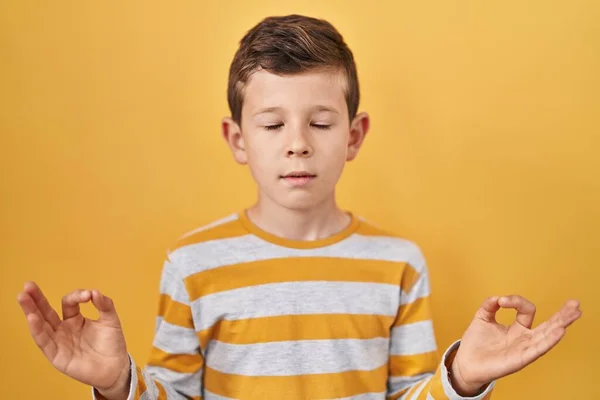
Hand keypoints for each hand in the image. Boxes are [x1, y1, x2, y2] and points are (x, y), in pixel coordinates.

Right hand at [17, 281, 130, 397]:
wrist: (116, 367)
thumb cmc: (112, 344)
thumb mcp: (110, 320)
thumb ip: (104, 304)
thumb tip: (94, 291)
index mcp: (75, 319)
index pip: (68, 302)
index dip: (76, 296)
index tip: (88, 295)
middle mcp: (63, 329)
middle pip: (46, 312)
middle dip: (36, 299)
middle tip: (27, 285)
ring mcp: (59, 342)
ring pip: (41, 325)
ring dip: (31, 311)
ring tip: (23, 297)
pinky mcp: (56, 355)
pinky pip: (44, 341)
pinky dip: (37, 329)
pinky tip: (32, 317)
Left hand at [449, 295, 581, 395]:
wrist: (465, 362)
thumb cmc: (476, 343)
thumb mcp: (482, 318)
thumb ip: (489, 305)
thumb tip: (497, 298)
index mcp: (517, 328)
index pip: (527, 310)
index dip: (516, 301)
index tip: (501, 301)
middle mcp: (524, 338)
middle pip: (549, 325)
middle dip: (562, 314)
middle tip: (575, 304)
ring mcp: (524, 348)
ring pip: (547, 335)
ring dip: (561, 324)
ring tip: (574, 313)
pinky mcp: (521, 359)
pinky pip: (538, 348)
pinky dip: (550, 339)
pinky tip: (560, 330)